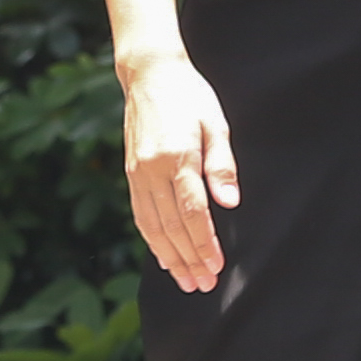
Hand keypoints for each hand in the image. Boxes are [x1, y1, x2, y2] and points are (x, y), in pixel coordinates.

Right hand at [118, 49, 237, 292]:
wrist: (150, 75)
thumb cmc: (190, 96)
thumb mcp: (215, 123)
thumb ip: (222, 165)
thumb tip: (230, 203)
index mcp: (177, 156)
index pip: (193, 212)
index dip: (204, 243)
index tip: (216, 266)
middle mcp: (152, 169)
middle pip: (172, 226)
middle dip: (189, 259)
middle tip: (204, 285)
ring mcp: (137, 173)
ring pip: (152, 226)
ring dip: (170, 257)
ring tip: (186, 281)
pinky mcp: (130, 174)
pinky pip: (140, 215)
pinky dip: (152, 240)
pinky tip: (164, 256)